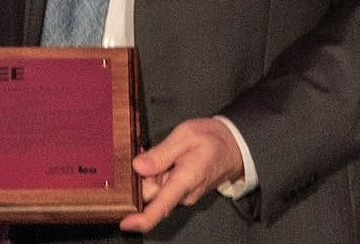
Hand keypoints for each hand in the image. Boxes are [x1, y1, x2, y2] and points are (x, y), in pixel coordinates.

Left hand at [119, 117, 243, 233]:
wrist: (233, 147)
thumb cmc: (213, 141)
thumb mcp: (185, 136)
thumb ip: (161, 153)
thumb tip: (138, 166)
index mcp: (185, 180)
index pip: (161, 207)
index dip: (142, 219)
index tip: (126, 224)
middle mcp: (184, 194)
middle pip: (150, 194)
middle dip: (142, 176)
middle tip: (149, 152)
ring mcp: (183, 195)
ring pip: (154, 190)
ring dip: (150, 173)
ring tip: (163, 153)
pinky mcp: (182, 192)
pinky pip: (162, 187)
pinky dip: (157, 174)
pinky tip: (164, 160)